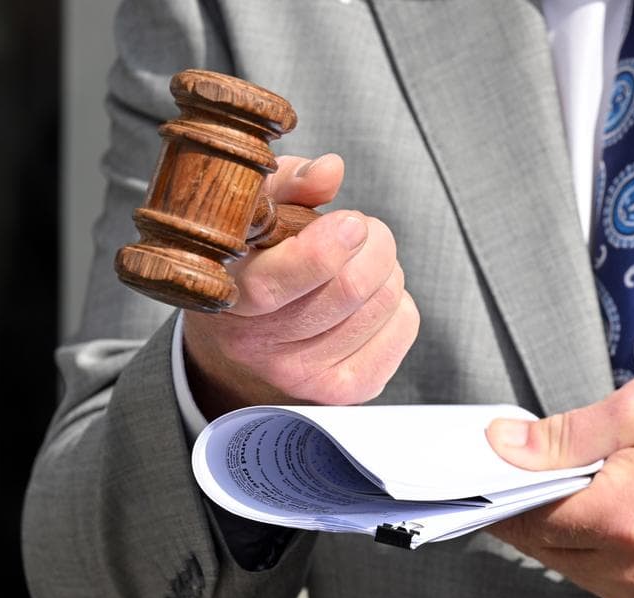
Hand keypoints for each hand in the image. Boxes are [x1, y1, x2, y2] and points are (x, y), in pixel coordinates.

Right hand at [183, 154, 419, 416]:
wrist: (244, 340)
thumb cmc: (255, 258)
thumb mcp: (255, 210)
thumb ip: (288, 182)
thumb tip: (330, 170)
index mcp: (229, 294)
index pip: (278, 282)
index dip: (325, 248)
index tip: (350, 222)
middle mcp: (260, 344)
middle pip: (351, 288)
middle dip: (373, 242)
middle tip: (360, 230)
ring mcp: (304, 374)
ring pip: (385, 303)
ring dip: (386, 269)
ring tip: (358, 265)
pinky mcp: (345, 389)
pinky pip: (405, 327)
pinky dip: (399, 301)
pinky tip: (368, 300)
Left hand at [485, 371, 633, 597]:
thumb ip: (563, 434)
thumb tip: (501, 446)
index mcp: (622, 520)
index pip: (527, 514)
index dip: (499, 484)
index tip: (483, 458)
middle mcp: (626, 567)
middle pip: (535, 541)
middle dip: (520, 499)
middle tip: (519, 456)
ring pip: (554, 557)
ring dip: (545, 518)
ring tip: (560, 472)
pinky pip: (581, 566)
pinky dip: (570, 534)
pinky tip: (580, 498)